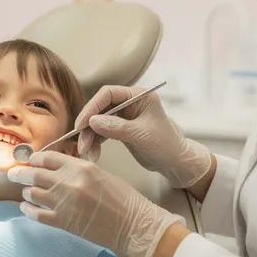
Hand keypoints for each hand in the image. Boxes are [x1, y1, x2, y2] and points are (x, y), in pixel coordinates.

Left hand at [8, 151, 185, 256]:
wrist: (133, 224)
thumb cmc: (122, 198)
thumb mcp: (100, 173)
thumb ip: (76, 169)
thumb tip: (55, 169)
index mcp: (80, 167)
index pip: (48, 157)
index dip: (34, 159)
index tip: (29, 161)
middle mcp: (69, 182)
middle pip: (34, 174)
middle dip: (20, 174)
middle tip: (13, 174)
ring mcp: (64, 203)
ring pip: (32, 193)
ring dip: (26, 192)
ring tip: (25, 193)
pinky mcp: (63, 222)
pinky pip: (36, 214)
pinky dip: (28, 210)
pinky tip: (26, 208)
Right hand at [75, 85, 212, 189]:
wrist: (175, 162)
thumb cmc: (165, 145)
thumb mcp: (140, 135)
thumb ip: (116, 127)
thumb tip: (92, 121)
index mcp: (139, 96)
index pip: (108, 94)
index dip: (92, 107)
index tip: (82, 124)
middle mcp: (130, 103)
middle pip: (100, 108)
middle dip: (89, 126)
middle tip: (81, 143)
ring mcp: (124, 116)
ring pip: (99, 122)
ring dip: (90, 137)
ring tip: (87, 153)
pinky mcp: (120, 129)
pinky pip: (102, 132)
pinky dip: (96, 143)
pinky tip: (93, 154)